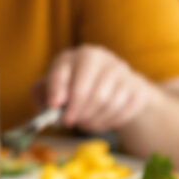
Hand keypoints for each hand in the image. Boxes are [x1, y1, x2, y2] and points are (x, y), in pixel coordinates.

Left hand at [35, 45, 158, 134]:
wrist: (115, 86)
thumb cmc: (77, 86)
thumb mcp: (56, 85)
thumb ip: (42, 93)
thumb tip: (46, 106)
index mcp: (77, 55)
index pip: (64, 71)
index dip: (57, 90)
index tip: (54, 106)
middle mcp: (100, 58)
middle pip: (88, 90)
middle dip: (76, 110)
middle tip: (69, 123)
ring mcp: (121, 71)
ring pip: (106, 102)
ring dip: (92, 119)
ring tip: (84, 123)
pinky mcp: (136, 87)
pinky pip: (123, 110)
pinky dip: (110, 121)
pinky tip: (101, 121)